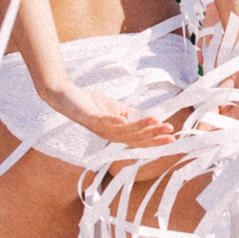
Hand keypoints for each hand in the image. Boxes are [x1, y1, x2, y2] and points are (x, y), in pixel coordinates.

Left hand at [44, 80, 179, 148]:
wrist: (66, 97)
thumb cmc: (91, 104)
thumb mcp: (117, 110)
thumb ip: (132, 116)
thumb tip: (152, 119)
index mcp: (117, 134)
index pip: (140, 140)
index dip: (156, 140)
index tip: (173, 138)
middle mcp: (109, 135)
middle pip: (135, 138)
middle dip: (153, 134)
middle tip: (170, 131)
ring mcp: (99, 128)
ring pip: (123, 131)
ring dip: (140, 127)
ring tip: (155, 121)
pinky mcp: (89, 118)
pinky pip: (102, 122)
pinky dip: (112, 121)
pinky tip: (123, 119)